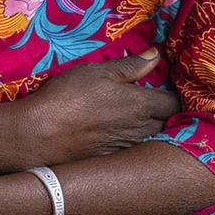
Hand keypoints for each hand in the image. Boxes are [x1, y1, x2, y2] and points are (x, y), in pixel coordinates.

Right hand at [19, 50, 180, 167]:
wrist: (41, 134)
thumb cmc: (68, 96)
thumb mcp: (98, 71)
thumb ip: (131, 66)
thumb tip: (156, 55)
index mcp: (141, 104)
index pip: (174, 103)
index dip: (173, 95)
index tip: (164, 90)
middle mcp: (140, 129)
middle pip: (168, 124)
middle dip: (165, 114)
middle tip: (153, 104)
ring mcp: (127, 148)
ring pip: (152, 139)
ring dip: (151, 129)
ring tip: (137, 119)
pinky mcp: (113, 160)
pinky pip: (133, 151)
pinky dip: (133, 144)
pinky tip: (119, 135)